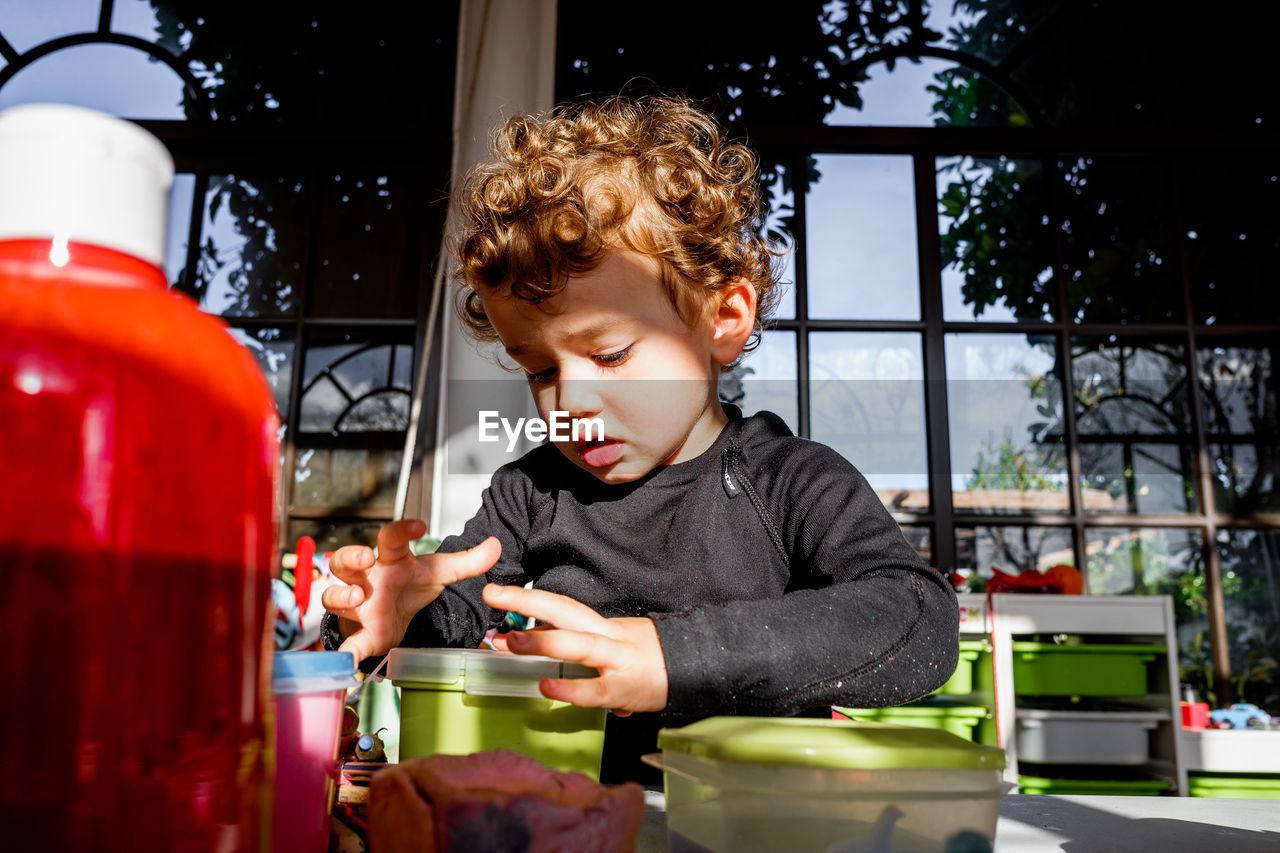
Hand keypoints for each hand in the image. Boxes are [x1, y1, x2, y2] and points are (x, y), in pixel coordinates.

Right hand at [320, 519, 500, 664]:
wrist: (391, 616)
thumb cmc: (408, 586)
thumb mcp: (440, 573)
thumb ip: (468, 562)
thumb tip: (496, 545)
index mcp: (390, 560)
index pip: (390, 538)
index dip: (402, 530)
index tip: (419, 525)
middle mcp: (368, 579)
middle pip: (346, 560)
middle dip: (350, 556)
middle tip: (365, 556)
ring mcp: (358, 606)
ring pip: (335, 596)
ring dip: (341, 596)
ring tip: (356, 598)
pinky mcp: (360, 633)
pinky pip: (347, 643)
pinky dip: (345, 652)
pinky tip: (347, 661)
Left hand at [481, 583, 668, 715]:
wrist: (697, 669)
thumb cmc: (652, 658)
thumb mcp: (616, 643)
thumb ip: (580, 645)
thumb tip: (544, 648)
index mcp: (602, 625)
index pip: (561, 604)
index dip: (528, 597)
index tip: (495, 592)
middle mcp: (608, 636)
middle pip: (565, 610)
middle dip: (527, 601)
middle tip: (492, 595)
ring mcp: (617, 662)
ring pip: (579, 644)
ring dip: (543, 641)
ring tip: (511, 641)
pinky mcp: (624, 690)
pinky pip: (594, 690)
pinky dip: (570, 688)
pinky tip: (547, 686)